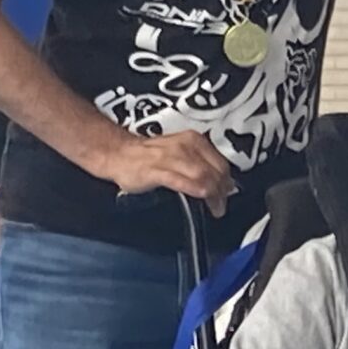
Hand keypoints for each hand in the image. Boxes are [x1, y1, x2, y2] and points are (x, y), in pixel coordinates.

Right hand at [99, 129, 235, 215]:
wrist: (119, 153)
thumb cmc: (149, 156)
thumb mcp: (182, 153)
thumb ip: (201, 165)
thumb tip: (222, 183)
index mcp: (194, 141)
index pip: (221, 163)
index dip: (227, 181)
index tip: (227, 193)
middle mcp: (185, 146)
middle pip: (214, 171)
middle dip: (222, 191)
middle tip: (221, 205)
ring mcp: (170, 158)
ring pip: (201, 175)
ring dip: (212, 194)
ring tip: (214, 207)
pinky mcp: (156, 170)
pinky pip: (180, 180)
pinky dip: (193, 188)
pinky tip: (200, 195)